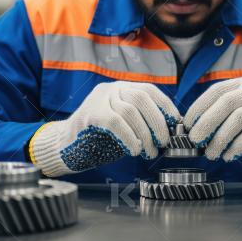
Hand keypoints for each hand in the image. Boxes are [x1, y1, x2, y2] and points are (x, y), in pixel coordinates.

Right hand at [30, 81, 179, 176]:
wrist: (66, 146)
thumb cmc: (98, 138)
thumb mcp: (123, 124)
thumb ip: (141, 122)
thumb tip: (169, 131)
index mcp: (121, 88)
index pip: (149, 90)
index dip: (165, 105)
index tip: (176, 123)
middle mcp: (111, 89)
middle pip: (142, 98)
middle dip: (158, 122)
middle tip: (164, 141)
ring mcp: (99, 99)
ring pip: (131, 112)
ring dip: (145, 134)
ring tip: (149, 152)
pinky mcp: (91, 114)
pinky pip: (116, 123)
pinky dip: (130, 138)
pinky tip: (135, 150)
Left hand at [183, 75, 241, 161]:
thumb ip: (228, 110)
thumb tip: (197, 128)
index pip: (217, 90)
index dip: (199, 106)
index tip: (187, 123)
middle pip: (225, 102)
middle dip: (206, 122)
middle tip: (194, 140)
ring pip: (237, 119)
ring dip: (220, 139)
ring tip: (211, 153)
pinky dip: (237, 146)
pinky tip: (229, 155)